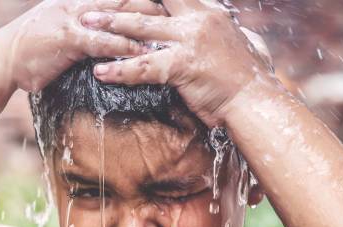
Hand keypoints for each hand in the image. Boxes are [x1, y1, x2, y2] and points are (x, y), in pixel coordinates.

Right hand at [0, 0, 166, 91]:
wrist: (1, 59)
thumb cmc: (32, 48)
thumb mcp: (62, 30)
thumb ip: (86, 29)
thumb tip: (107, 33)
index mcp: (81, 0)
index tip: (172, 3)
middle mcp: (80, 3)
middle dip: (155, 3)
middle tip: (184, 10)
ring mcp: (74, 18)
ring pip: (119, 14)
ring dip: (148, 21)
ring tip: (175, 31)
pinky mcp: (68, 39)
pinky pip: (102, 41)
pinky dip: (124, 46)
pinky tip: (144, 53)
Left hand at [81, 0, 272, 125]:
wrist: (256, 100)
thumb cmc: (249, 79)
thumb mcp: (244, 45)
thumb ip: (228, 32)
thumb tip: (230, 28)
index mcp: (210, 14)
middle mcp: (198, 20)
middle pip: (151, 3)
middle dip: (121, 0)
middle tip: (95, 1)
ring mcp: (190, 40)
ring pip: (141, 28)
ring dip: (111, 24)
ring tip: (86, 23)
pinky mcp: (184, 64)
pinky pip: (145, 66)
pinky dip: (121, 70)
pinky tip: (100, 72)